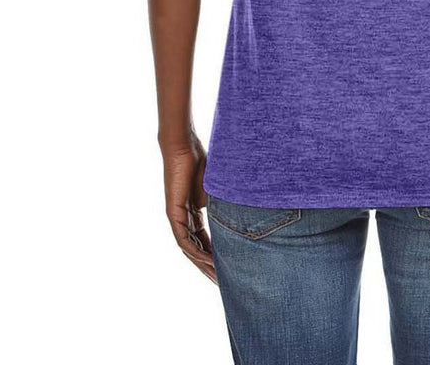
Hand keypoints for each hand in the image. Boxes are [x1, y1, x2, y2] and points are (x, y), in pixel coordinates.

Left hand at [161, 132, 216, 282]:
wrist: (184, 146)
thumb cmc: (203, 161)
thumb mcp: (221, 188)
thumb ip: (229, 201)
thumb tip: (255, 202)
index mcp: (195, 212)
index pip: (206, 240)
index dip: (217, 255)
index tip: (231, 268)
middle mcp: (184, 218)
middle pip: (197, 249)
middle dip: (211, 267)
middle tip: (226, 283)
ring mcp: (178, 218)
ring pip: (190, 249)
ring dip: (204, 265)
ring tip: (219, 279)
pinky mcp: (174, 214)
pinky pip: (184, 240)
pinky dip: (196, 252)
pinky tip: (210, 261)